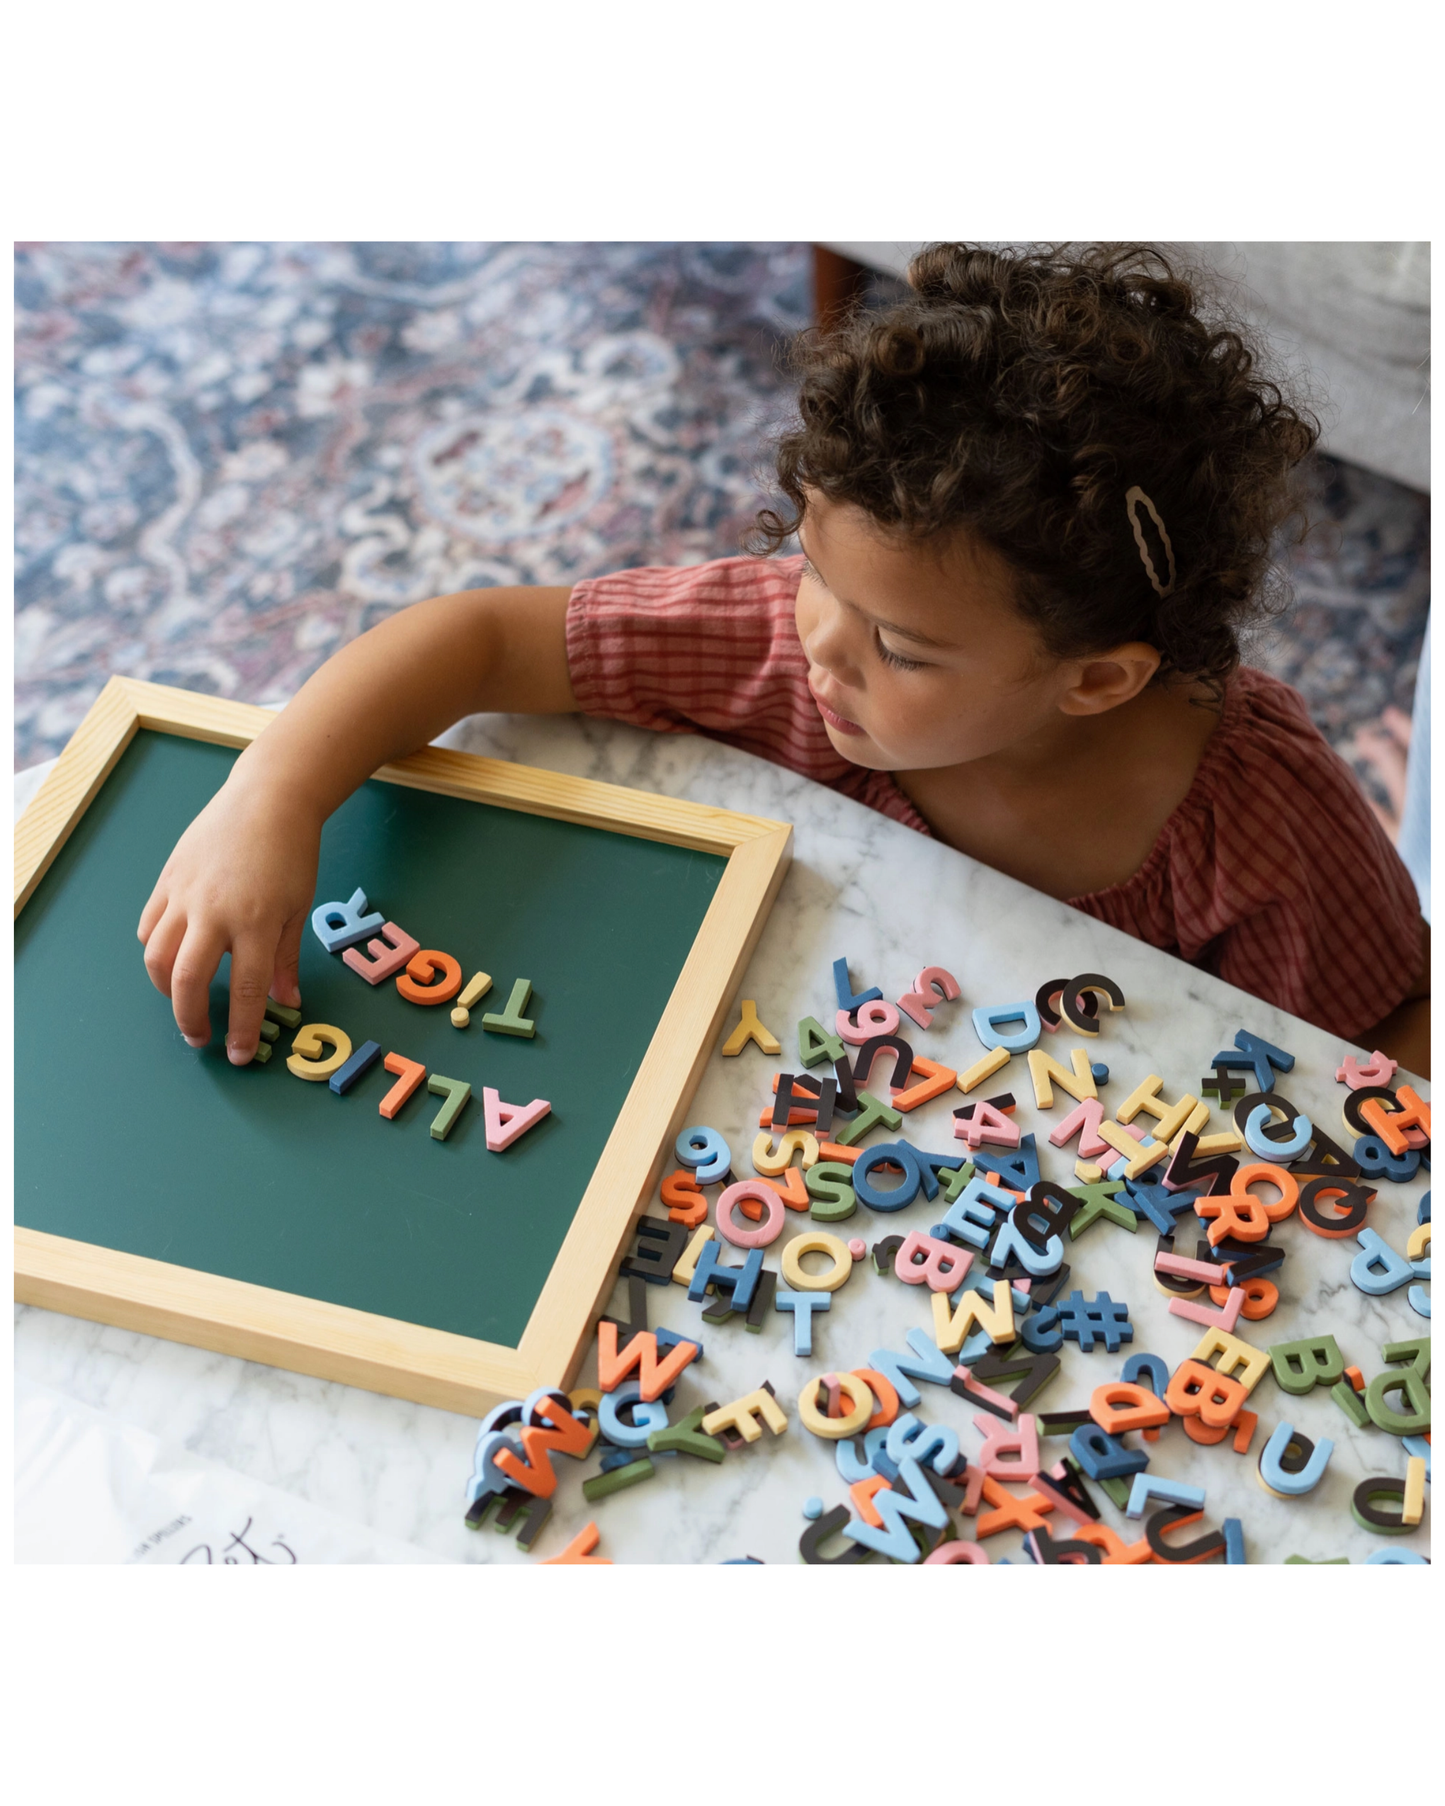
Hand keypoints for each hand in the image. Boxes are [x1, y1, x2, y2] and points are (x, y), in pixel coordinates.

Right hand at [137, 770, 321, 1063]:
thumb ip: (286, 959)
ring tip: (183, 1001)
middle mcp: (213, 913)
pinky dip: (155, 950)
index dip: (239, 1029)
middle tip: (201, 1038)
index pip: (244, 991)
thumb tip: (286, 1002)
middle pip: (186, 981)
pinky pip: (149, 927)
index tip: (237, 1055)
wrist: (267, 800)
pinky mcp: (167, 881)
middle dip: (190, 1019)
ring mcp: (184, 896)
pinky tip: (172, 958)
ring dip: (166, 989)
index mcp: (255, 923)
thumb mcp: (297, 909)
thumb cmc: (291, 854)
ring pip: (157, 957)